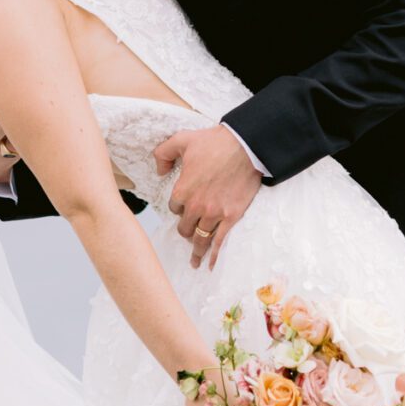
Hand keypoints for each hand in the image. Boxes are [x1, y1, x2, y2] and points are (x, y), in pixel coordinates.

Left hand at [155, 125, 261, 270]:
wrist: (246, 146)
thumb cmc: (215, 142)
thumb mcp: (182, 139)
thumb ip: (163, 153)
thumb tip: (158, 170)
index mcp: (183, 190)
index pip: (174, 209)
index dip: (178, 208)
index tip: (184, 206)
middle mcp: (196, 206)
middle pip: (185, 228)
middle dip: (185, 229)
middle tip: (189, 230)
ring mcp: (215, 214)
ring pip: (200, 238)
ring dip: (196, 249)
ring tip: (194, 260)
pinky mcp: (231, 217)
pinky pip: (220, 241)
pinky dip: (215, 255)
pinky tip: (210, 265)